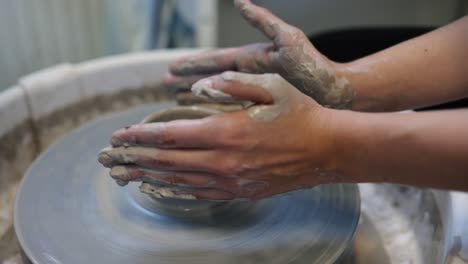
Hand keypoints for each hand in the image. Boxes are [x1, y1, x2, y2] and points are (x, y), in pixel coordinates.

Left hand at [98, 72, 339, 199]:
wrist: (327, 149)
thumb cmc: (299, 114)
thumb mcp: (268, 87)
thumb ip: (230, 86)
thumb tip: (199, 90)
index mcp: (225, 131)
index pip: (170, 134)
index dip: (141, 135)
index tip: (120, 136)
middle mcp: (223, 160)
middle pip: (168, 160)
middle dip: (135, 158)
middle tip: (110, 159)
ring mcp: (231, 180)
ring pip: (179, 180)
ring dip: (149, 176)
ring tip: (126, 175)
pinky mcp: (241, 191)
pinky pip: (200, 194)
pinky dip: (175, 191)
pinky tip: (161, 189)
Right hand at [164, 0, 353, 108]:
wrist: (334, 90)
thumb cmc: (313, 66)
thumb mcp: (287, 39)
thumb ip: (263, 21)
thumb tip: (240, 2)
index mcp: (250, 58)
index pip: (213, 61)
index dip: (190, 65)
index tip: (170, 69)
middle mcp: (249, 73)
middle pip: (209, 76)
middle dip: (187, 79)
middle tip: (165, 84)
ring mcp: (254, 89)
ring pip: (217, 92)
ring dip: (196, 95)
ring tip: (177, 99)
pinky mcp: (262, 103)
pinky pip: (231, 107)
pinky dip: (216, 109)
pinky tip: (206, 115)